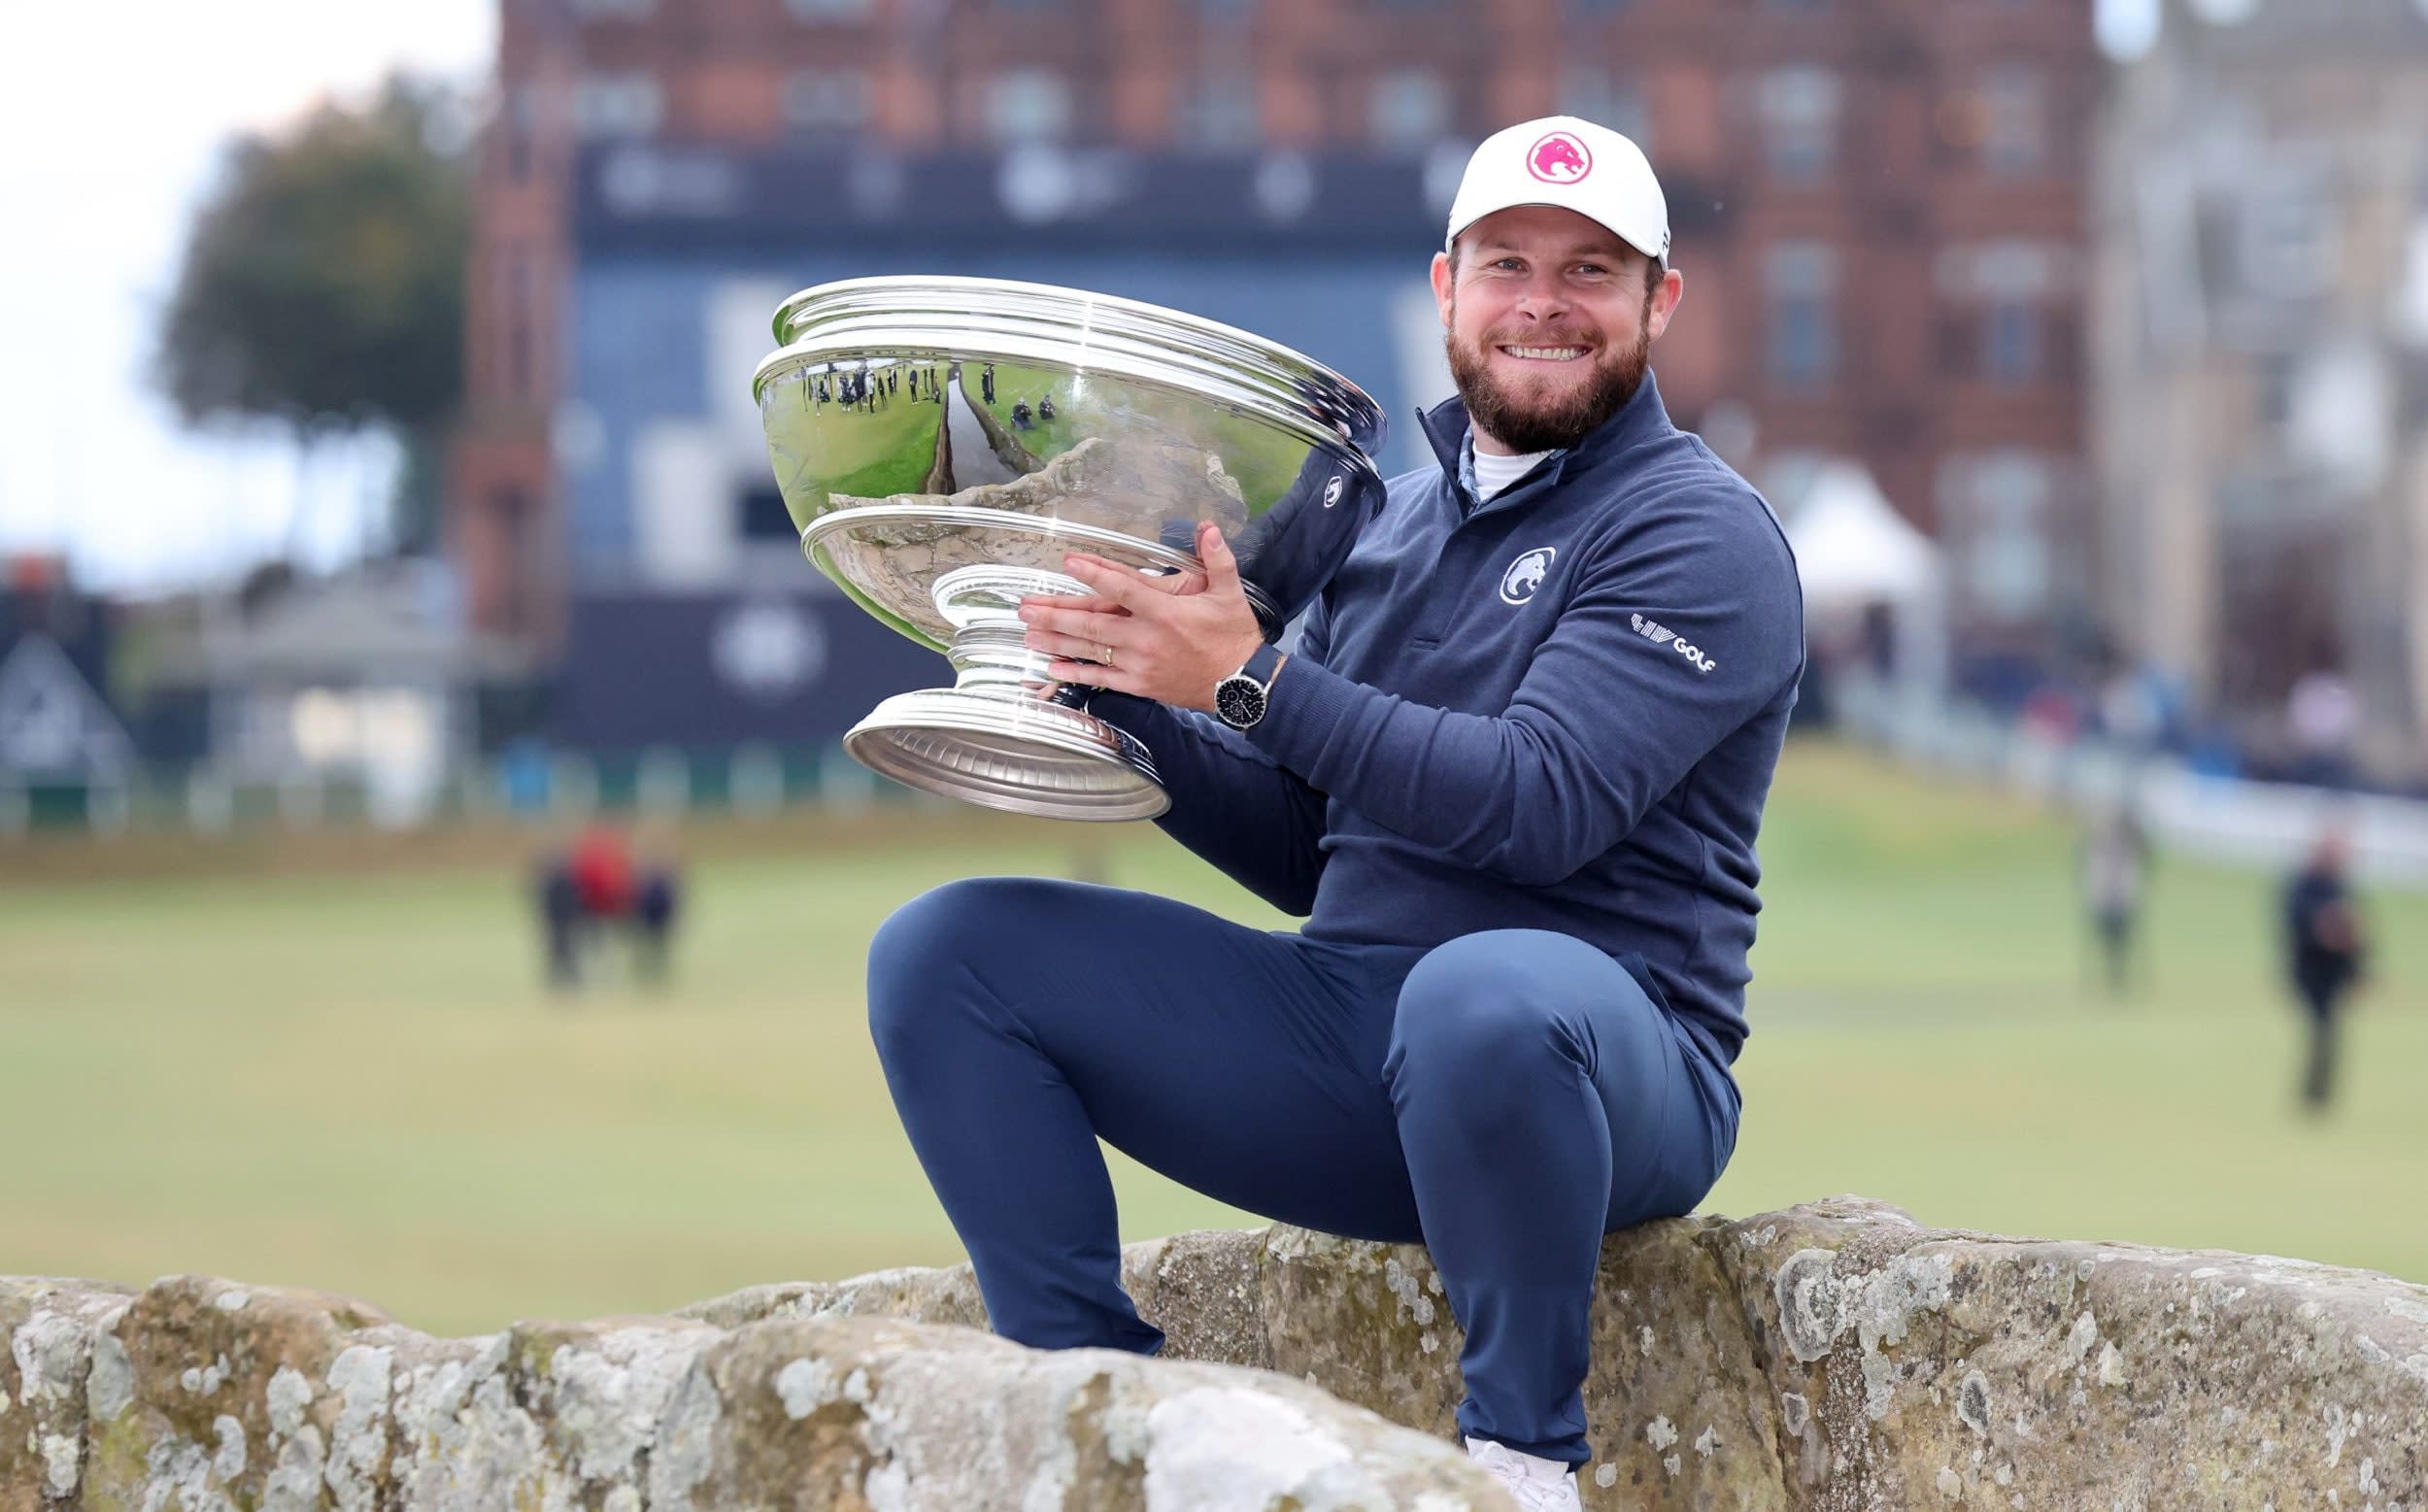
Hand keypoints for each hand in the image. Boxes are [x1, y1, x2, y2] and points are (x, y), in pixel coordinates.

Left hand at [1018, 521, 1267, 712]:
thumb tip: (1208, 527)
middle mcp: (1145, 637)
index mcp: (1164, 611)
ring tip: (1028, 632)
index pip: (1123, 588)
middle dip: (1055, 613)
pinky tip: (1052, 665)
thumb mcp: (1230, 592)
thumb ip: (1218, 558)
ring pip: (1090, 650)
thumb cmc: (1232, 635)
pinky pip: (1101, 678)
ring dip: (1056, 640)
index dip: (1094, 573)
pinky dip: (1076, 672)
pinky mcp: (1138, 684)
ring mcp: (1138, 664)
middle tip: (1025, 606)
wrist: (1240, 684)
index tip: (1068, 562)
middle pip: (1092, 623)